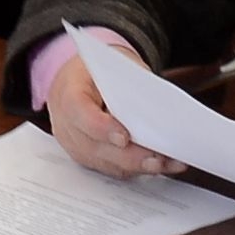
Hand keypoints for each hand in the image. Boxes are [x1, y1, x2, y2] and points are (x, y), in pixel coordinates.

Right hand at [46, 38, 184, 177]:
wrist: (78, 80)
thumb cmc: (97, 72)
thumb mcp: (112, 66)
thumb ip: (127, 87)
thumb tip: (155, 110)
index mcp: (68, 93)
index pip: (79, 113)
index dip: (101, 128)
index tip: (124, 137)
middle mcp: (67, 125)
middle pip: (95, 147)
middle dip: (129, 156)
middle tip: (157, 158)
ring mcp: (75, 145)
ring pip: (105, 163)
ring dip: (138, 166)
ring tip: (167, 162)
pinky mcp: (89, 158)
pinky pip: (112, 168)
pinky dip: (136, 168)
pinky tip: (160, 164)